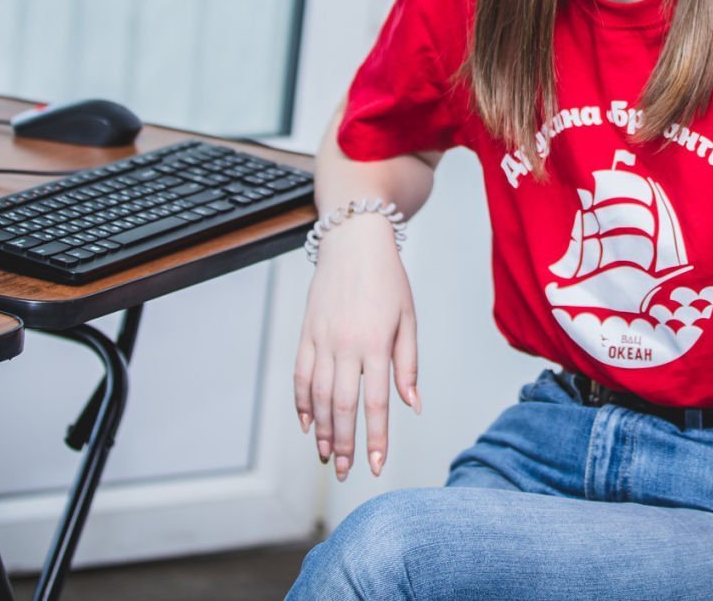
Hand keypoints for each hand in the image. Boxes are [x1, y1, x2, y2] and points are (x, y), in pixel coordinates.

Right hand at [292, 214, 419, 480]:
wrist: (353, 241)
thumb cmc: (388, 279)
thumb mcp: (408, 318)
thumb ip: (407, 364)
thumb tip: (412, 404)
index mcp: (375, 343)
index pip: (374, 403)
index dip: (375, 438)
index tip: (376, 465)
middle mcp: (344, 345)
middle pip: (341, 406)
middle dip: (343, 444)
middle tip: (344, 471)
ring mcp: (321, 339)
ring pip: (318, 396)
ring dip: (321, 429)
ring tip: (326, 454)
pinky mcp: (306, 333)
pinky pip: (300, 375)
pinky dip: (302, 402)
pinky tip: (308, 422)